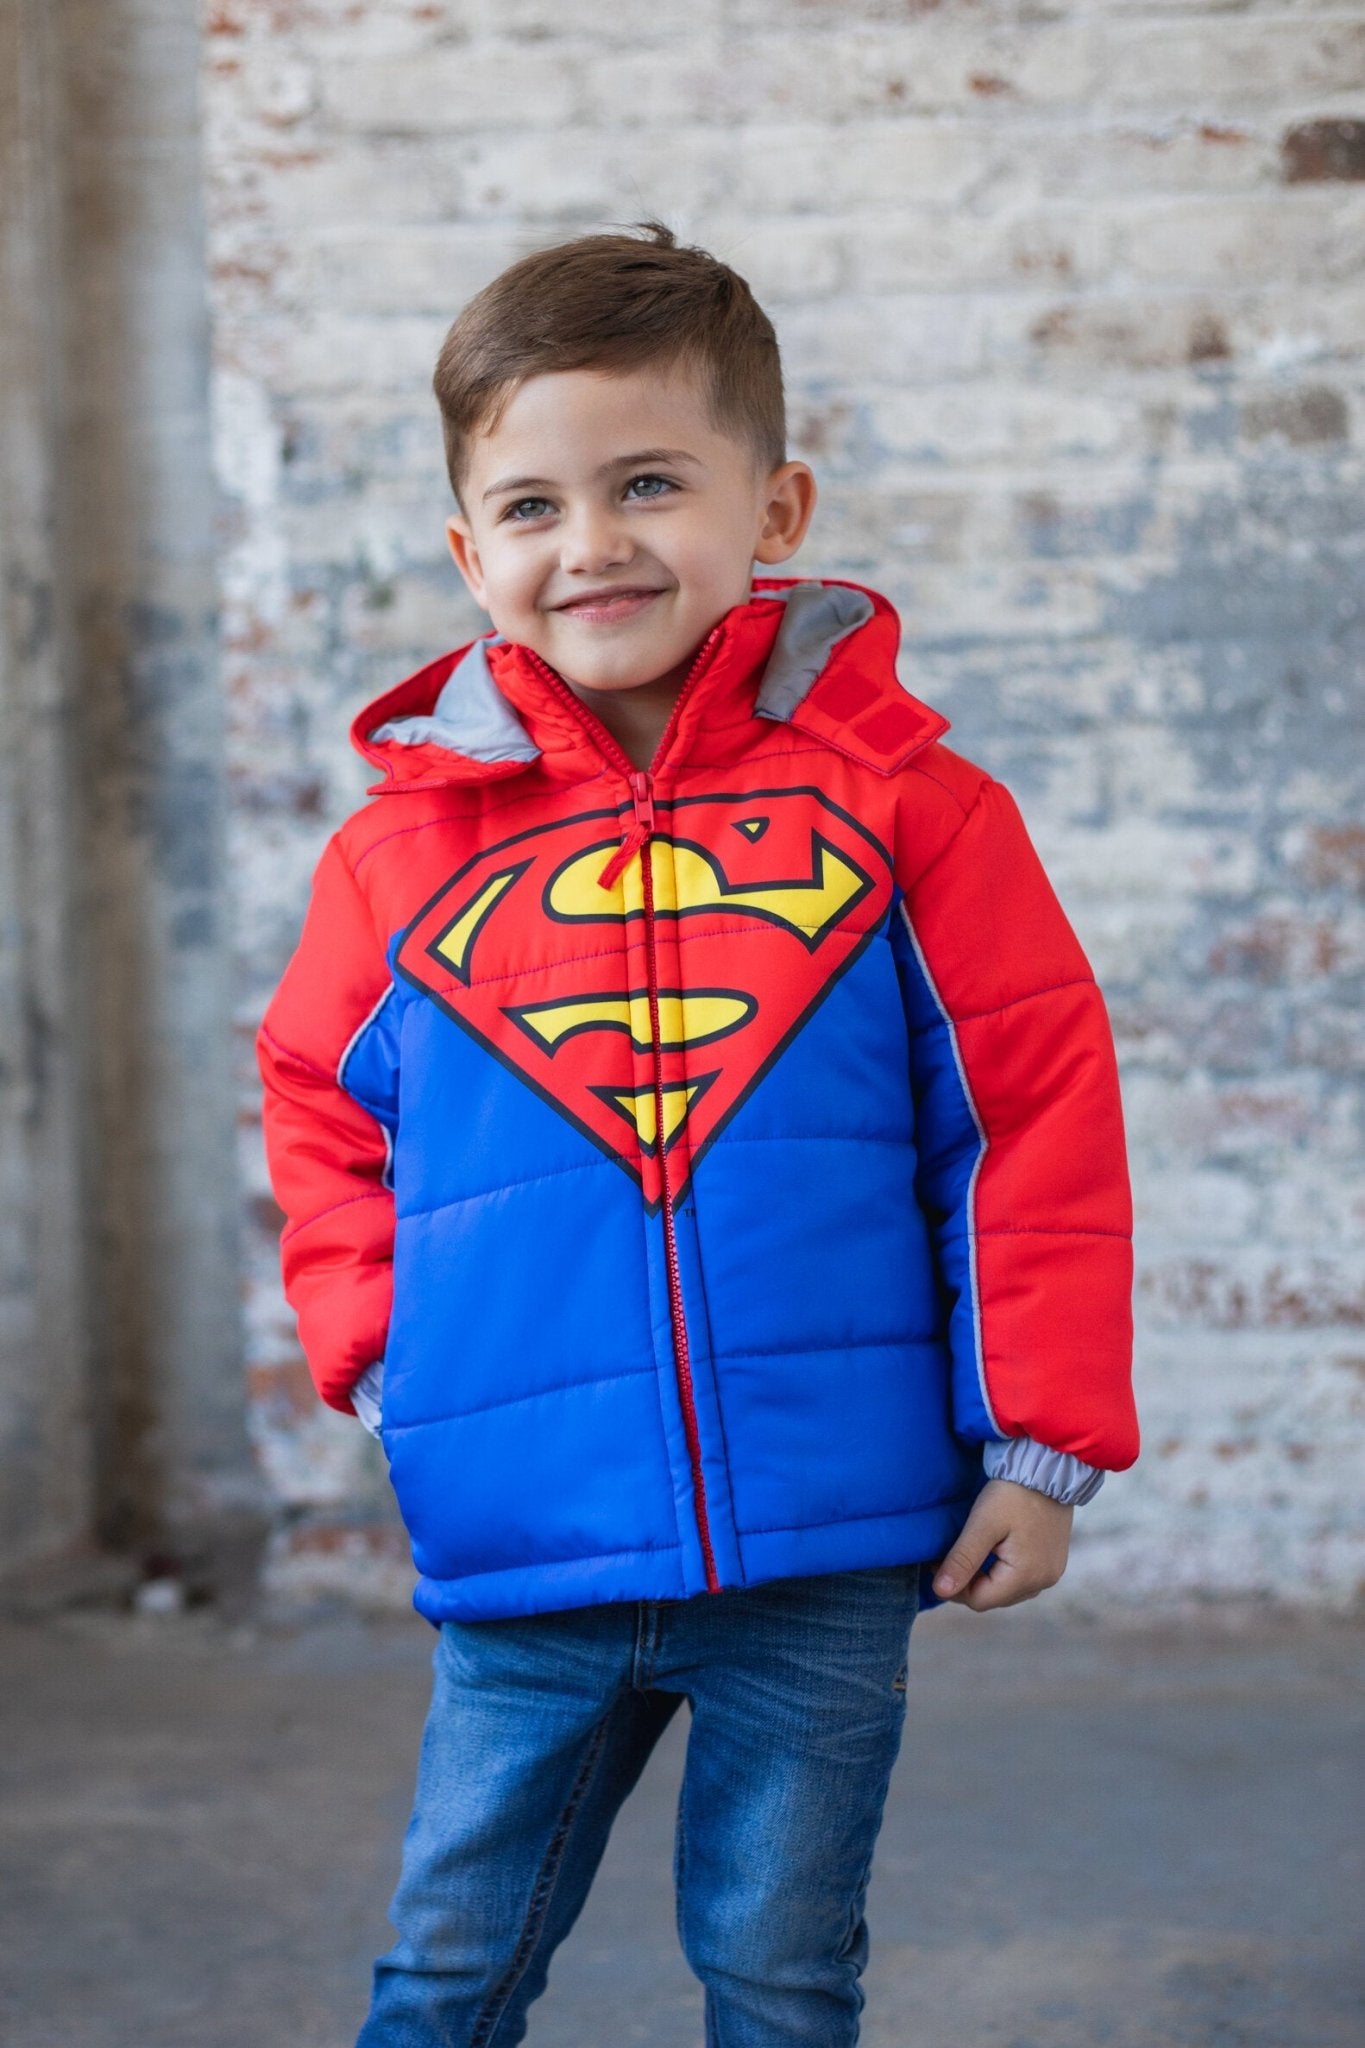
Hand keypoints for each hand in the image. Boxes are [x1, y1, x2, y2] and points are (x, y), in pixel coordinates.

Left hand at [932, 1478, 1072, 1610]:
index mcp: (1027, 1576)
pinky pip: (1021, 1578)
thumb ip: (962, 1560)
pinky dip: (1001, 1571)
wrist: (1047, 1467)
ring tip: (967, 1553)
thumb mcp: (982, 1525)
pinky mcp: (1052, 1561)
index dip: (953, 1587)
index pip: (979, 1600)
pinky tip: (990, 1552)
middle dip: (967, 1582)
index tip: (935, 1563)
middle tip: (946, 1557)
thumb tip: (940, 1592)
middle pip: (993, 1598)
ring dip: (984, 1578)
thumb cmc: (1013, 1493)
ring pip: (1006, 1590)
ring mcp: (1051, 1572)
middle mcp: (1044, 1581)